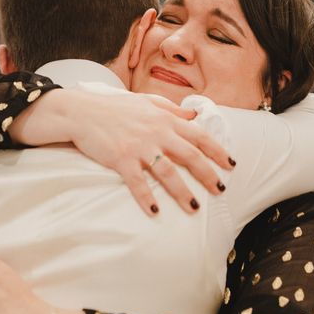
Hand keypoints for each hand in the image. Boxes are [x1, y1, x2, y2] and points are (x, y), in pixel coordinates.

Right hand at [9, 89, 234, 215]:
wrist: (82, 111)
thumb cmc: (115, 107)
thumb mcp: (147, 102)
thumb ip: (171, 109)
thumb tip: (194, 116)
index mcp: (165, 119)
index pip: (198, 136)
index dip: (217, 151)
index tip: (231, 164)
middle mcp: (156, 133)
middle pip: (189, 156)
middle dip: (208, 174)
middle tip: (220, 190)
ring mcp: (139, 147)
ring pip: (168, 172)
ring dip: (183, 191)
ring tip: (194, 208)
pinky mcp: (121, 159)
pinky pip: (138, 182)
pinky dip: (147, 198)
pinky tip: (155, 211)